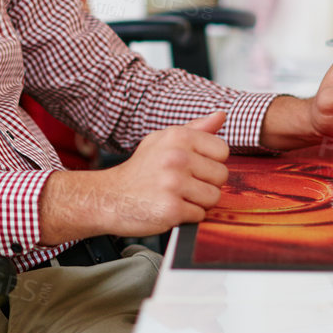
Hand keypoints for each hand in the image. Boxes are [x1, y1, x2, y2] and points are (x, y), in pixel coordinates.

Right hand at [38, 112, 230, 241]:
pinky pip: (200, 216)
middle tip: (182, 185)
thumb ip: (195, 128)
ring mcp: (174, 184)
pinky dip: (187, 217)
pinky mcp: (171, 209)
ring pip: (213, 198)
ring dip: (198, 202)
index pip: (222, 150)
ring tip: (177, 196)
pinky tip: (170, 208)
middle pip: (221, 176)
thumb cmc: (140, 170)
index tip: (193, 167)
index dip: (210, 162)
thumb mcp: (163, 141)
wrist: (110, 197)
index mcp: (177, 137)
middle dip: (206, 184)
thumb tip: (222, 115)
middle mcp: (176, 157)